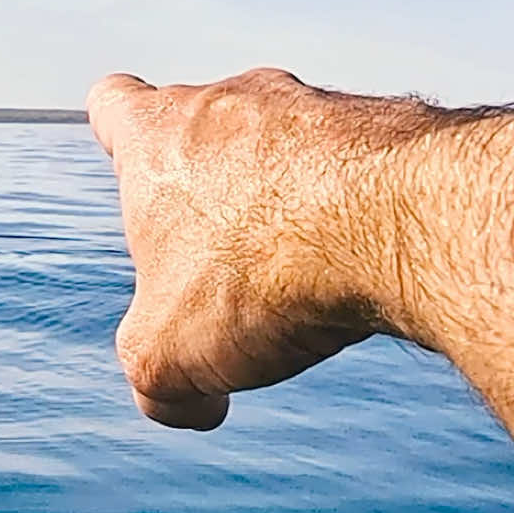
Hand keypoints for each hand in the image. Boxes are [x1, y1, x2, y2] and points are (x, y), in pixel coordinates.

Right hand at [87, 69, 385, 429]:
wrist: (400, 226)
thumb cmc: (261, 275)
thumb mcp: (170, 359)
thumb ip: (159, 387)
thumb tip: (192, 410)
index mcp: (160, 140)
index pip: (113, 103)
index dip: (118, 139)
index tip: (138, 177)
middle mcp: (234, 102)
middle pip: (206, 132)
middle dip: (213, 193)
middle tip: (228, 268)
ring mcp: (317, 107)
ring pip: (289, 146)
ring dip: (292, 200)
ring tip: (309, 277)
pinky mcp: (392, 126)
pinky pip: (364, 167)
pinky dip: (360, 210)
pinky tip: (373, 269)